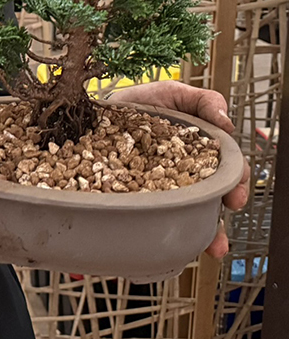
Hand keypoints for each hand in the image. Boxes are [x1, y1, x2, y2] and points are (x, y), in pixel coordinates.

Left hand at [108, 81, 249, 258]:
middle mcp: (189, 169)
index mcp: (202, 148)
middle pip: (215, 192)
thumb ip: (203, 102)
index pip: (228, 167)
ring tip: (212, 246)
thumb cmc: (142, 101)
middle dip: (225, 207)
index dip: (236, 180)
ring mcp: (168, 184)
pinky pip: (160, 214)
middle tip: (226, 216)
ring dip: (208, 231)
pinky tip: (174, 242)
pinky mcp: (144, 193)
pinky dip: (170, 230)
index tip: (235, 193)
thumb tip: (227, 122)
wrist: (101, 110)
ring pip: (194, 210)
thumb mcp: (174, 93)